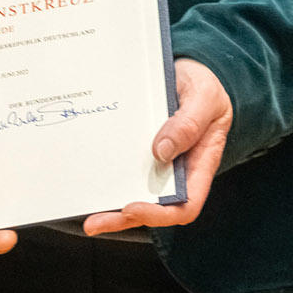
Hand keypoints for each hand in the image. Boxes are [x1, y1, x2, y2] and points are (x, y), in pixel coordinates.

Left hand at [83, 58, 231, 234]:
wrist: (190, 69)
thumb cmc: (204, 85)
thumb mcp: (204, 97)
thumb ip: (189, 123)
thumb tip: (161, 152)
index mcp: (200, 164)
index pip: (186, 205)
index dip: (160, 213)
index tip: (132, 208)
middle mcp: (177, 171)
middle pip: (155, 207)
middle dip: (124, 218)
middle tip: (94, 223)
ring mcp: (157, 163)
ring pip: (136, 194)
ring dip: (111, 209)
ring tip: (88, 219)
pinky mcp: (140, 150)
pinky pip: (124, 170)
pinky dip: (107, 179)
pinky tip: (88, 181)